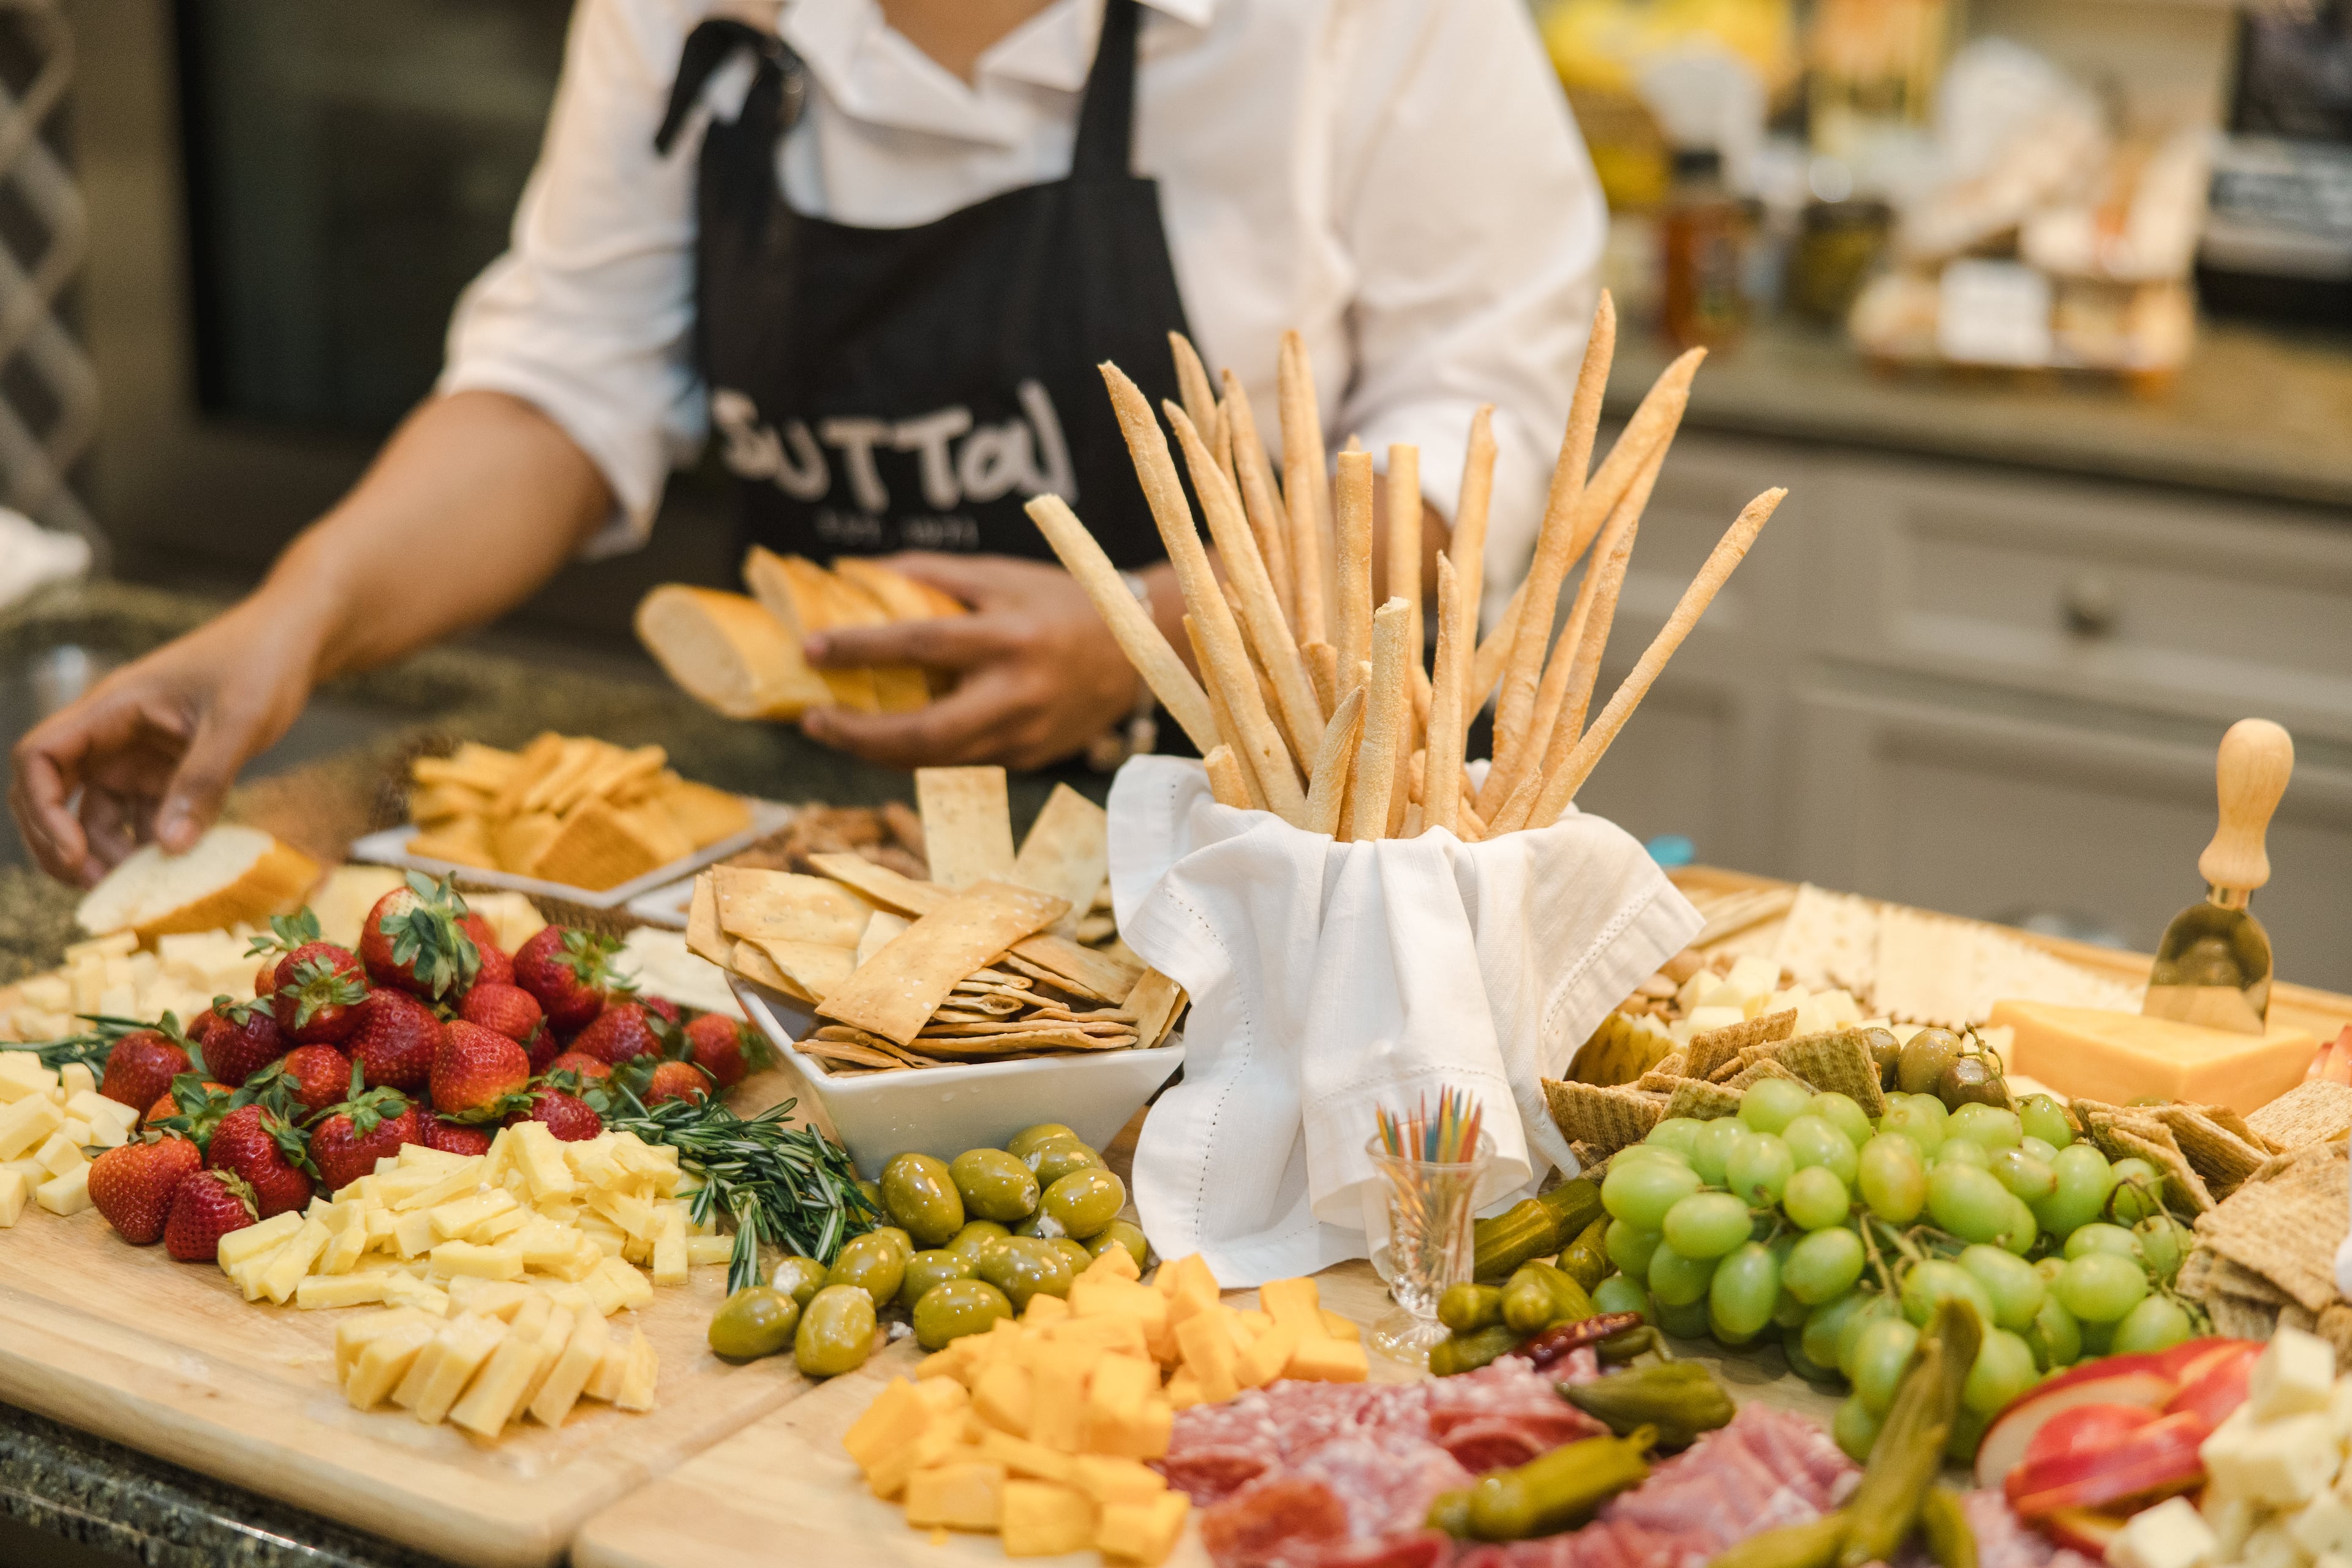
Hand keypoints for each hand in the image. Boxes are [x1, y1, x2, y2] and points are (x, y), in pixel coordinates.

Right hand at [10, 601, 321, 883]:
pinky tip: (170, 870)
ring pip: (96, 812)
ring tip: (140, 887)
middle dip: (62, 843)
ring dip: (107, 851)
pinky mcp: (164, 770)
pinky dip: (145, 843)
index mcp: (111, 707)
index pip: (39, 756)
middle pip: (52, 793)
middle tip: (98, 887)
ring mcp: (135, 753)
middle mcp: (112, 733)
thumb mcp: (238, 721)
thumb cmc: (261, 663)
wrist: (293, 641)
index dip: (41, 809)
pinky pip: (138, 814)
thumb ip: (205, 780)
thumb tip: (169, 847)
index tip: (72, 852)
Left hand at [799, 553, 1142, 769]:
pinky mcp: (1029, 759)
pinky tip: (887, 739)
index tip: (811, 648)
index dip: (860, 648)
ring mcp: (1025, 736)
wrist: (1141, 649)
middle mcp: (1017, 694)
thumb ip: (934, 574)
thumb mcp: (1002, 575)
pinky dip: (918, 755)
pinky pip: (960, 764)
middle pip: (924, 733)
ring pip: (937, 761)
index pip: (920, 645)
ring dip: (879, 751)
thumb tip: (861, 572)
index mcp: (1008, 637)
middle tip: (813, 720)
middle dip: (860, 734)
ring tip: (838, 730)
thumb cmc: (1062, 601)